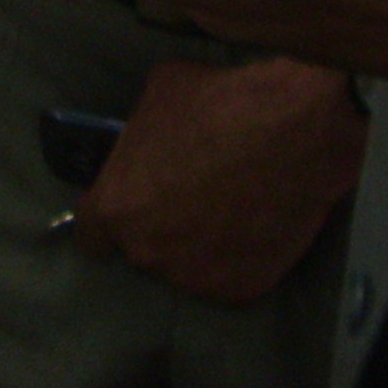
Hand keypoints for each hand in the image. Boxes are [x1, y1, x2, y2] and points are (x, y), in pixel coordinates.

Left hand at [73, 55, 366, 303]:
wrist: (296, 132)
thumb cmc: (218, 105)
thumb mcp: (160, 98)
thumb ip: (143, 135)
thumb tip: (149, 141)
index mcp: (118, 208)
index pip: (91, 234)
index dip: (108, 219)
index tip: (127, 208)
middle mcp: (150, 252)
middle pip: (143, 248)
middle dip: (159, 226)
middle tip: (191, 195)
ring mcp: (196, 277)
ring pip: (186, 265)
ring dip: (198, 246)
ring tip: (229, 209)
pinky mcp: (242, 289)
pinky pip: (229, 276)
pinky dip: (239, 258)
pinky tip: (255, 225)